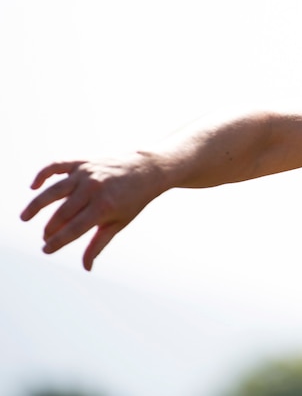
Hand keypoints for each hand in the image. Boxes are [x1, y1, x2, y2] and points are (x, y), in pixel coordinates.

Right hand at [20, 155, 163, 270]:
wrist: (148, 169)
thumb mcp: (119, 223)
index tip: (46, 250)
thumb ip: (99, 244)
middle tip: (45, 237)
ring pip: (53, 191)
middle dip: (50, 228)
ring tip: (25, 218)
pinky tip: (34, 187)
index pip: (72, 230)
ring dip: (36, 205)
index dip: (57, 242)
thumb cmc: (134, 199)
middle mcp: (93, 189)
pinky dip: (42, 174)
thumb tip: (86, 268)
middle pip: (62, 213)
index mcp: (103, 207)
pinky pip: (56, 166)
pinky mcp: (83, 161)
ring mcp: (86, 174)